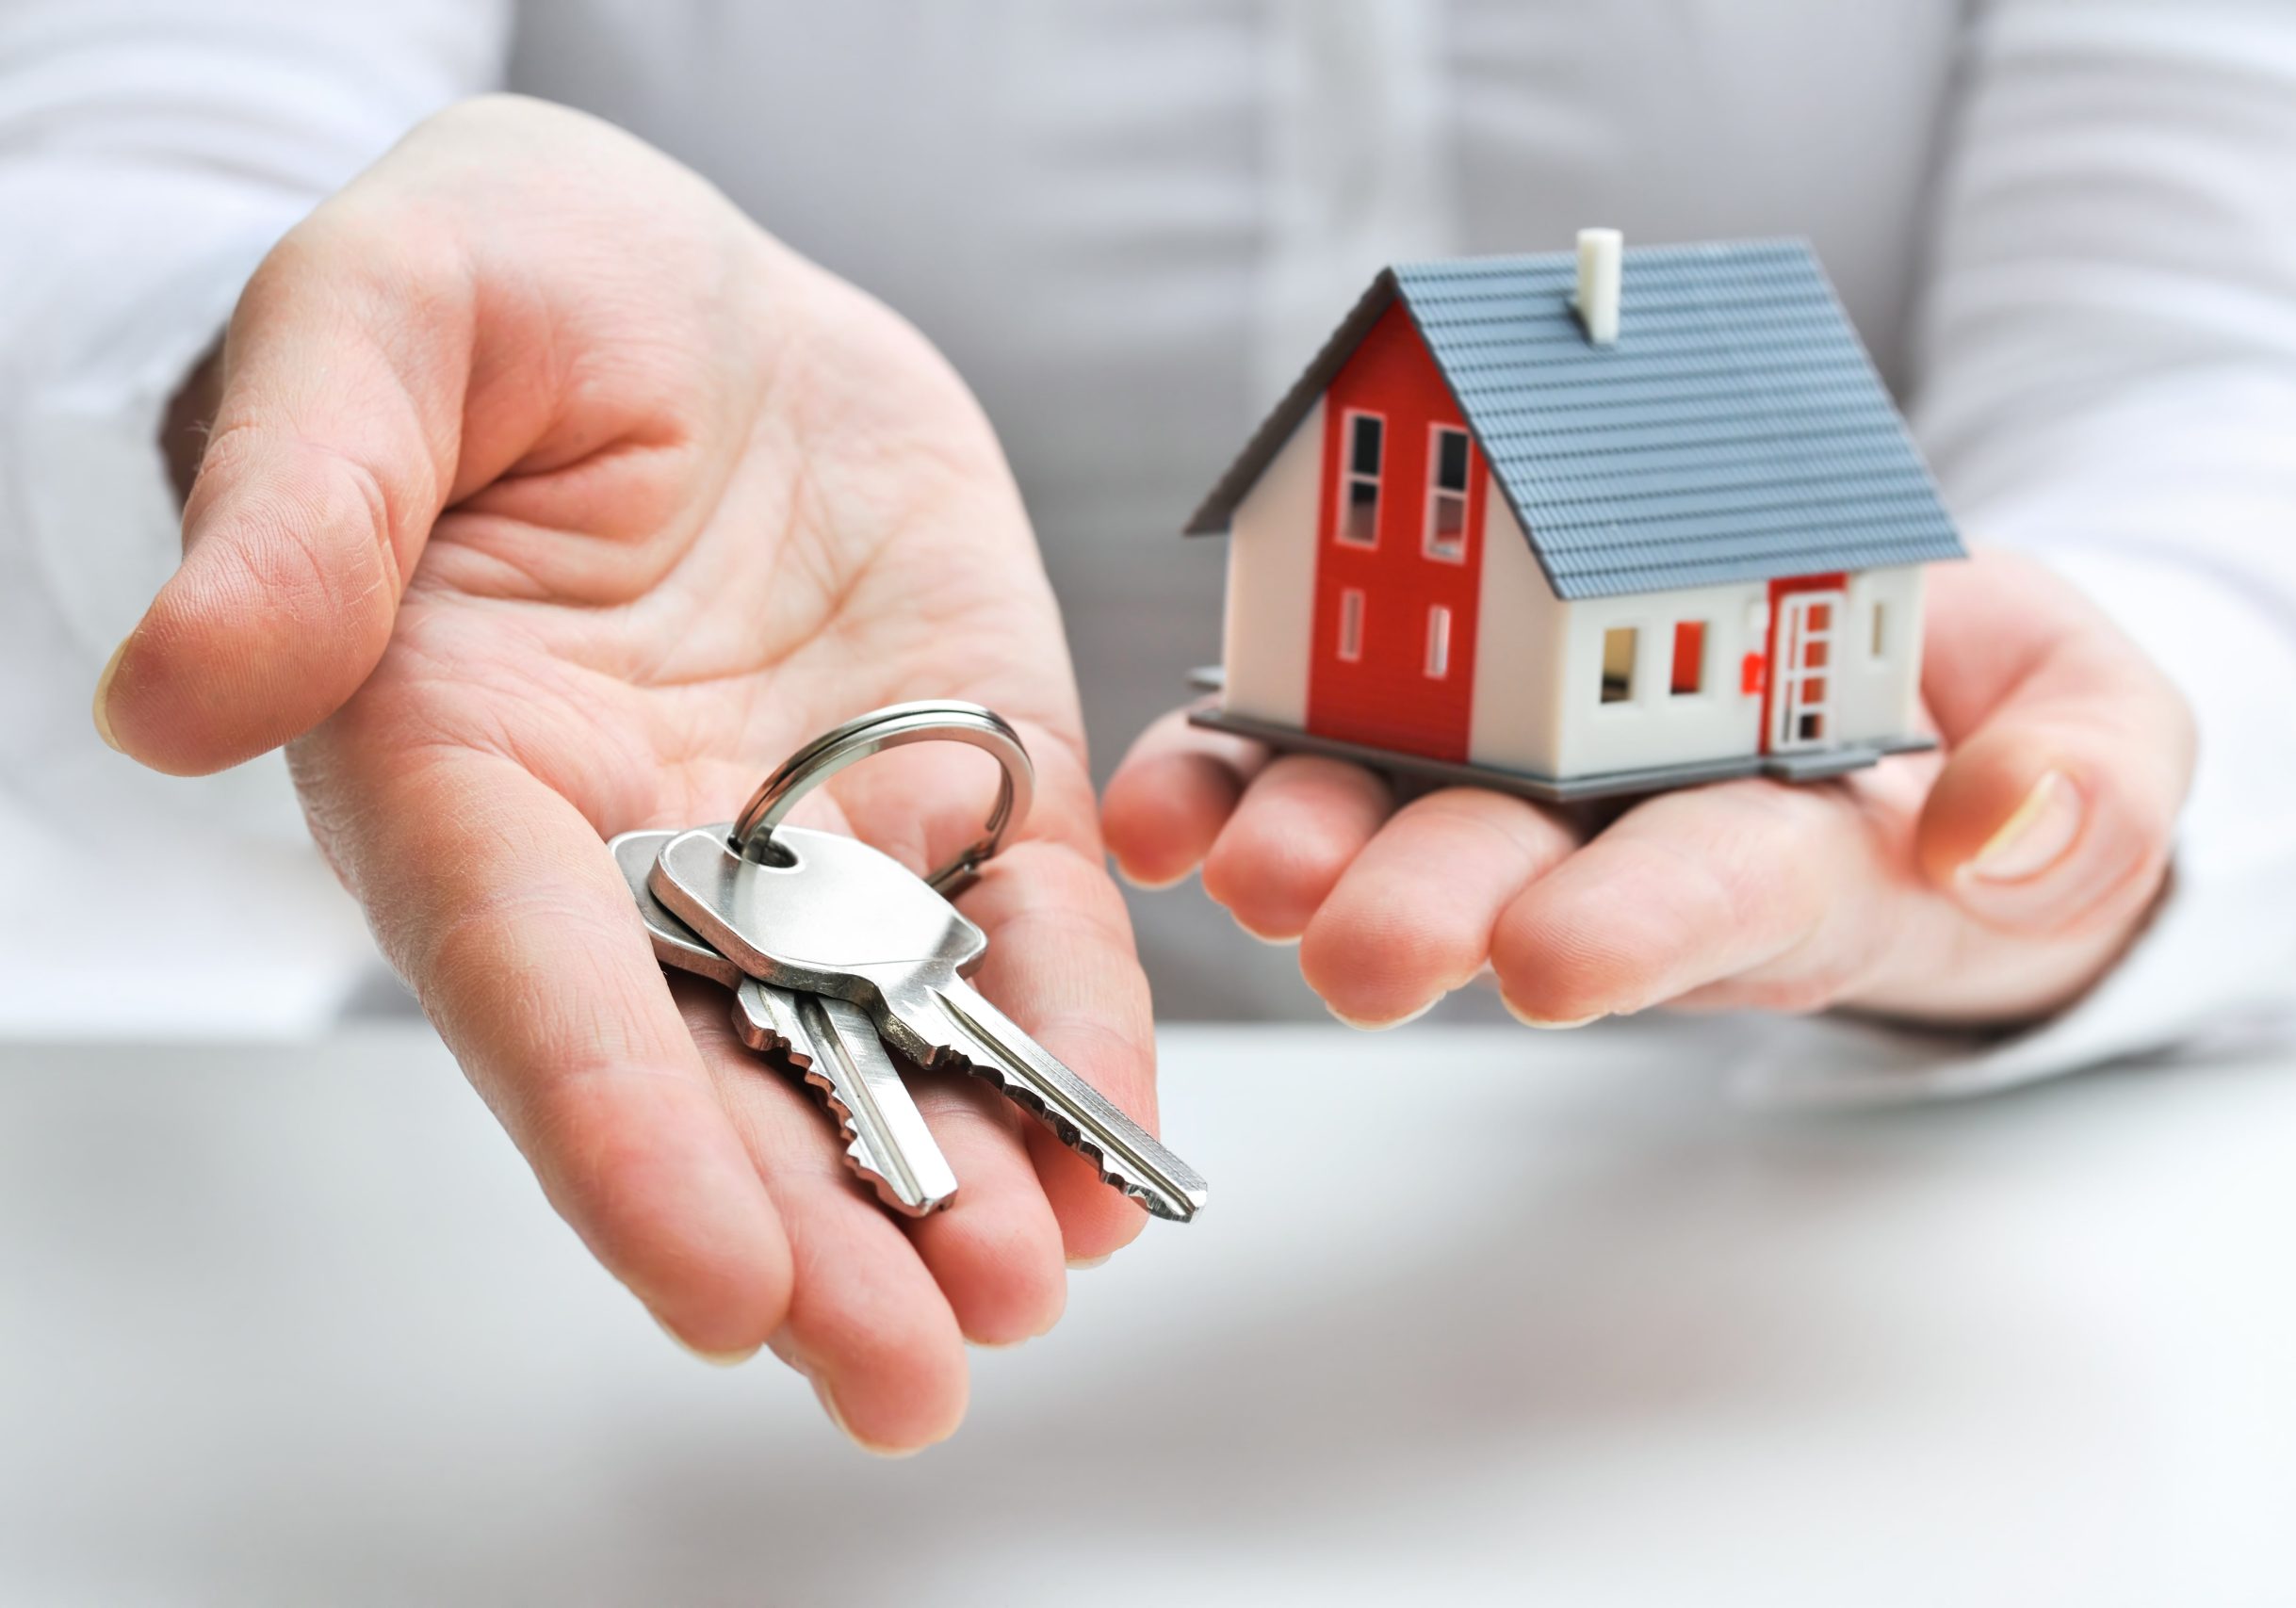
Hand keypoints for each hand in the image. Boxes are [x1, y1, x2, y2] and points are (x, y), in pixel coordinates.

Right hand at [95, 96, 1154, 1451]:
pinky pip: (1023, 928)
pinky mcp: (959, 775)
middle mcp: (641, 849)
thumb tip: (180, 694)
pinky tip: (1118, 1156)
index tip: (712, 1277)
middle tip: (907, 1370)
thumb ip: (297, 505)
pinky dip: (1071, 1037)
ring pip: (881, 1043)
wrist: (673, 284)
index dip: (620, 1132)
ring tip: (1034, 1294)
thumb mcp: (369, 332)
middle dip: (813, 1230)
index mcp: (465, 772)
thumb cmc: (489, 290)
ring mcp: (816, 829)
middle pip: (720, 1075)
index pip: (538, 983)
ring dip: (959, 1182)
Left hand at [1103, 549, 2193, 1029]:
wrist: (1895, 679)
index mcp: (1797, 849)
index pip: (1726, 894)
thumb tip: (2001, 828)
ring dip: (1311, 850)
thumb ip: (2084, 777)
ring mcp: (1526, 786)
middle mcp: (1633, 840)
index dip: (1646, 924)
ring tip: (1238, 861)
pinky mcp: (1438, 724)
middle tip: (1357, 946)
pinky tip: (1165, 805)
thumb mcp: (2101, 732)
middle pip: (1529, 880)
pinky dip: (1233, 775)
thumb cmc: (1993, 719)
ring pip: (1403, 827)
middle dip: (1439, 911)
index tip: (1561, 960)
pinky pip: (1319, 752)